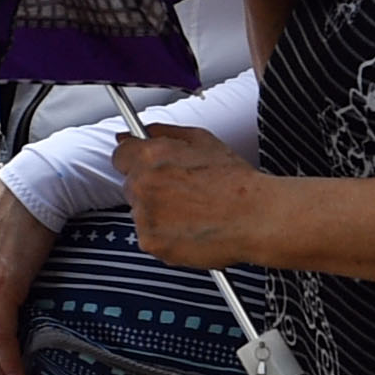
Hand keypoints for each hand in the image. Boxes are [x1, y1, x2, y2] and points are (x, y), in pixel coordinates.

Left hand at [118, 126, 272, 268]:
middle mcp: (142, 184)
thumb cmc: (234, 180)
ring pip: (140, 213)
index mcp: (151, 156)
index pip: (120, 155)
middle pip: (130, 185)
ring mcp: (145, 216)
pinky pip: (150, 237)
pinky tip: (190, 228)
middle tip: (182, 192)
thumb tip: (143, 131)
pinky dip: (165, 236)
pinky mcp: (151, 242)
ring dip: (158, 213)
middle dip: (150, 188)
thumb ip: (164, 132)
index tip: (145, 166)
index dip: (135, 160)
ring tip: (191, 212)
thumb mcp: (202, 139)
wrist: (254, 217)